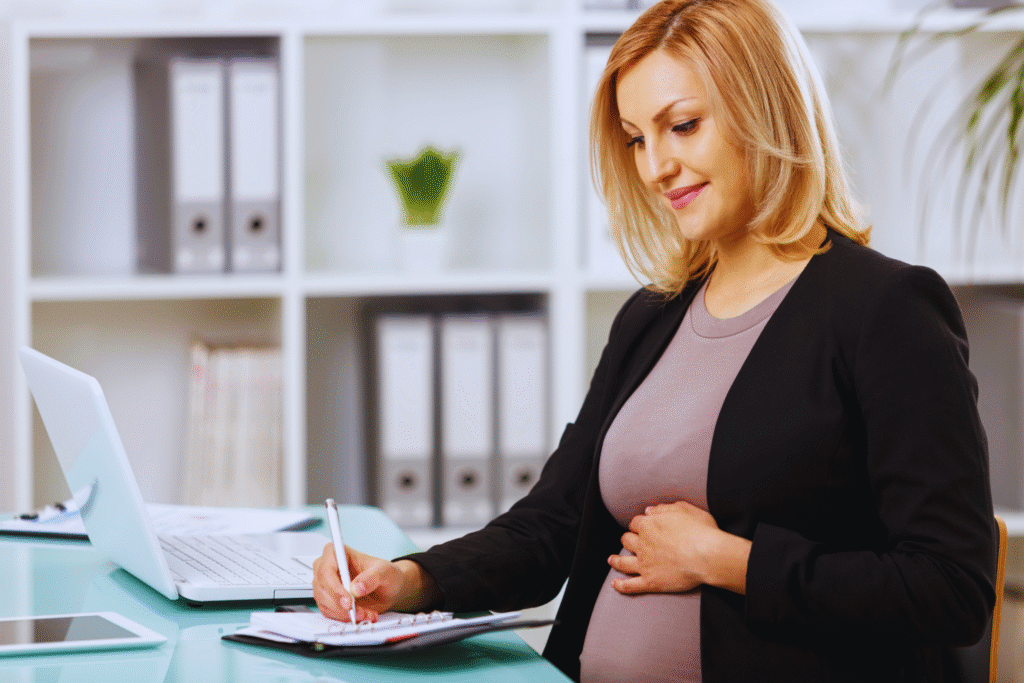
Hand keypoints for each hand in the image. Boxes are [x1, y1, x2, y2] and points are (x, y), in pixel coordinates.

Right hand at [312, 543, 439, 621]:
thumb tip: (356, 588)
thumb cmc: (385, 573)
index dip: (334, 587)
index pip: (326, 570)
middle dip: (340, 605)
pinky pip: (330, 613)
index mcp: (338, 553)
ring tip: (366, 613)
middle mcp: (327, 568)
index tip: (348, 601)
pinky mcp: (329, 600)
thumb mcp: (385, 571)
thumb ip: (372, 577)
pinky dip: (345, 618)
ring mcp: (326, 585)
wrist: (388, 588)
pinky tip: (362, 615)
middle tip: (359, 612)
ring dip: (345, 614)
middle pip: (322, 588)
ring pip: (325, 603)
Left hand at [608, 501, 749, 595]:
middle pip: (627, 540)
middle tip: (629, 542)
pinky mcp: (651, 582)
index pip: (636, 523)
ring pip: (623, 562)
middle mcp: (642, 544)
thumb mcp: (684, 509)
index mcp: (649, 525)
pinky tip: (614, 584)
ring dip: (616, 560)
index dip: (639, 524)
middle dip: (628, 539)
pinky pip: (630, 585)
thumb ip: (663, 508)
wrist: (708, 556)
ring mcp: (645, 564)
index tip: (642, 527)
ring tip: (612, 560)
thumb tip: (649, 510)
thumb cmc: (700, 531)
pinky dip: (621, 586)